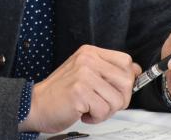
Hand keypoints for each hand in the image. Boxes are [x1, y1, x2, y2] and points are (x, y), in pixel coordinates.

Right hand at [19, 45, 140, 133]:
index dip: (127, 79)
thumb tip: (135, 72)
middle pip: (127, 81)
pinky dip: (96, 118)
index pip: (126, 61)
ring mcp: (83, 75)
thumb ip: (107, 71)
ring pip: (118, 99)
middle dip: (119, 99)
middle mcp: (87, 60)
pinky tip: (83, 112)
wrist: (35, 104)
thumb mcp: (84, 73)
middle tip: (102, 103)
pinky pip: (104, 110)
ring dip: (106, 111)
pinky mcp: (80, 92)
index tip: (117, 89)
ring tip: (89, 107)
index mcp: (89, 53)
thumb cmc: (60, 93)